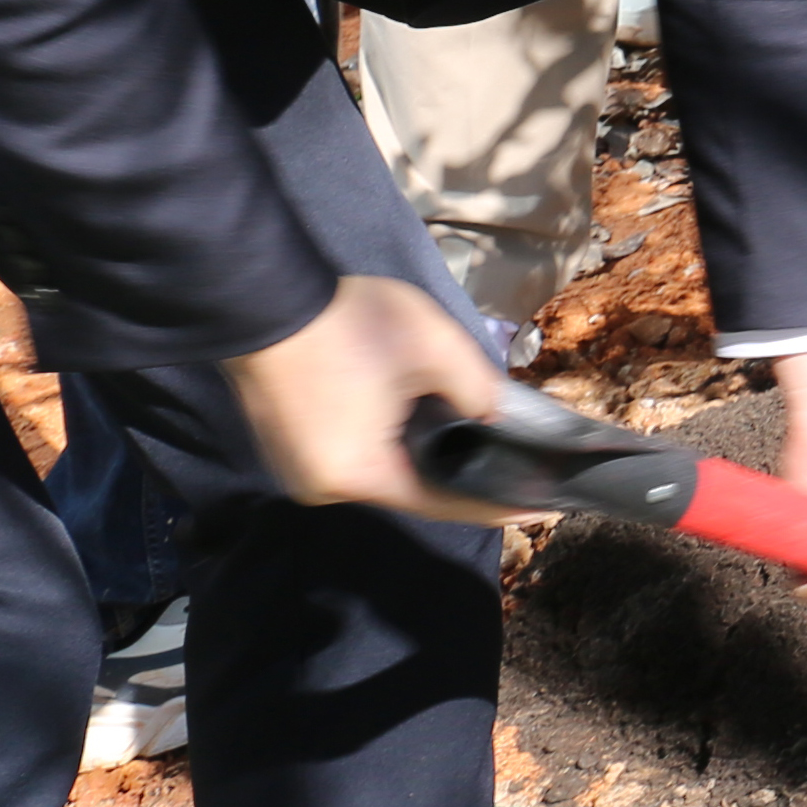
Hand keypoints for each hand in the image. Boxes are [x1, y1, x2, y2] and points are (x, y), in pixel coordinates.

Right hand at [225, 271, 522, 518]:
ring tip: (476, 446)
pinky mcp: (285, 445)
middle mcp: (323, 487)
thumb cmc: (348, 325)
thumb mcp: (435, 348)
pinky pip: (353, 455)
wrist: (260, 297)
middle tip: (516, 470)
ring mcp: (297, 468)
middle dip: (461, 477)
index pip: (442, 503)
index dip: (496, 505)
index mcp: (359, 475)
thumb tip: (494, 416)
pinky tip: (419, 428)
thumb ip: (478, 389)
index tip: (545, 509)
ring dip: (421, 456)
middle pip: (408, 488)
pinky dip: (390, 444)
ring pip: (379, 470)